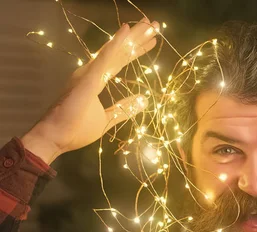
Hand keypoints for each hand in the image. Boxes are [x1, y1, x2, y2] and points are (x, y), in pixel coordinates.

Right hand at [22, 18, 159, 163]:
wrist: (56, 137)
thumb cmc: (76, 129)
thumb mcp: (106, 119)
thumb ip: (123, 108)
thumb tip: (143, 100)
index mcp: (95, 79)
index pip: (119, 61)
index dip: (135, 50)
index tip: (152, 40)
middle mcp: (91, 71)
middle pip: (119, 51)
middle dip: (138, 38)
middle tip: (155, 24)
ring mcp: (88, 73)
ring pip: (115, 50)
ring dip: (133, 37)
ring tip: (149, 24)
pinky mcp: (88, 79)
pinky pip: (105, 59)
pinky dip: (116, 44)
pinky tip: (127, 31)